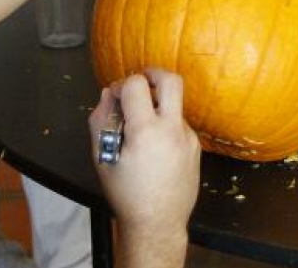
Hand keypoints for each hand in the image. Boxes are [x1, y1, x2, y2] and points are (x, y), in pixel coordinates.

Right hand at [89, 69, 200, 234]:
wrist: (157, 223)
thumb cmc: (125, 193)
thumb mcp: (102, 157)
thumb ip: (100, 120)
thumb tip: (106, 95)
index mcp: (146, 131)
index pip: (136, 84)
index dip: (121, 85)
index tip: (114, 98)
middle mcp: (172, 129)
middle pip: (171, 80)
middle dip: (152, 74)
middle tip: (139, 83)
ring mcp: (188, 137)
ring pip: (174, 104)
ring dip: (157, 105)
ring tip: (141, 129)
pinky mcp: (196, 147)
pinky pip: (179, 125)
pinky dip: (165, 126)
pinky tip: (154, 148)